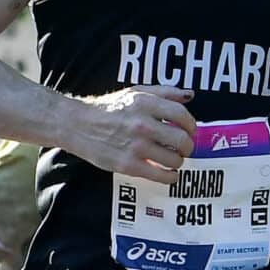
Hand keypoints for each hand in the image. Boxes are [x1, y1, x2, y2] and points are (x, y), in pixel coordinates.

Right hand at [69, 86, 194, 181]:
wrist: (77, 125)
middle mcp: (142, 124)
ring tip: (173, 159)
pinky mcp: (128, 165)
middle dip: (188, 146)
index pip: (182, 114)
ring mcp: (135, 146)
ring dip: (178, 161)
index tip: (190, 130)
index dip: (191, 125)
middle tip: (184, 148)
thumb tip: (190, 95)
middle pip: (182, 140)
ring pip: (174, 159)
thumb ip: (164, 92)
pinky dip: (170, 177)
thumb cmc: (107, 109)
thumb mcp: (134, 92)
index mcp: (145, 103)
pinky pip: (160, 175)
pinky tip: (170, 174)